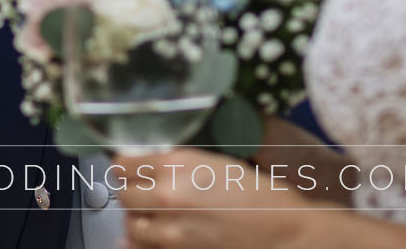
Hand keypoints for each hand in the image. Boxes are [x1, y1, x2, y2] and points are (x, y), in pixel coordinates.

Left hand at [111, 148, 314, 248]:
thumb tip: (144, 169)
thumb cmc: (257, 195)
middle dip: (133, 191)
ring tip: (160, 214)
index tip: (131, 168)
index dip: (127, 166)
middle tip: (147, 190)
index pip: (123, 164)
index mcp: (176, 164)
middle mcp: (166, 196)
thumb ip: (175, 165)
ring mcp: (169, 231)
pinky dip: (147, 241)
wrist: (282, 233)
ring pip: (130, 224)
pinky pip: (144, 247)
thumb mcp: (215, 164)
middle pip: (124, 194)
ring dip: (140, 218)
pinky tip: (164, 233)